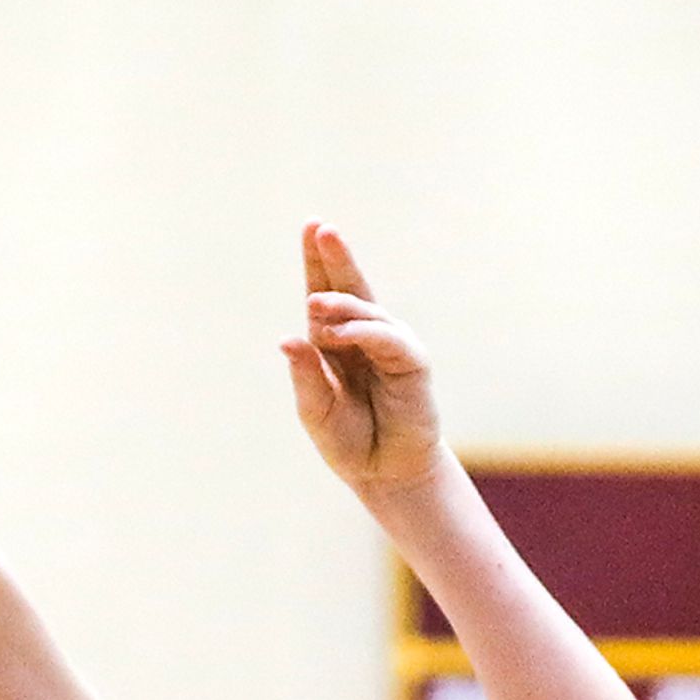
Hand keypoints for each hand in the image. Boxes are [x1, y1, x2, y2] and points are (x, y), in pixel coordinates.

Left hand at [282, 222, 447, 493]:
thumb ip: (304, 375)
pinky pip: (389, 340)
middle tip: (322, 229)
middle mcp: (362, 335)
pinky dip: (365, 333)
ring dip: (341, 305)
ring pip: (367, 312)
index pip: (323, 293)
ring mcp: (390, 346)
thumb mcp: (315, 409)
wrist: (385, 473)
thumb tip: (287, 339)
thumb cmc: (349, 439)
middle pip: (349, 287)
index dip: (318, 260)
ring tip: (316, 305)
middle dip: (337, 258)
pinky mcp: (412, 364)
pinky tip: (341, 333)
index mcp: (333, 341)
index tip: (312, 227)